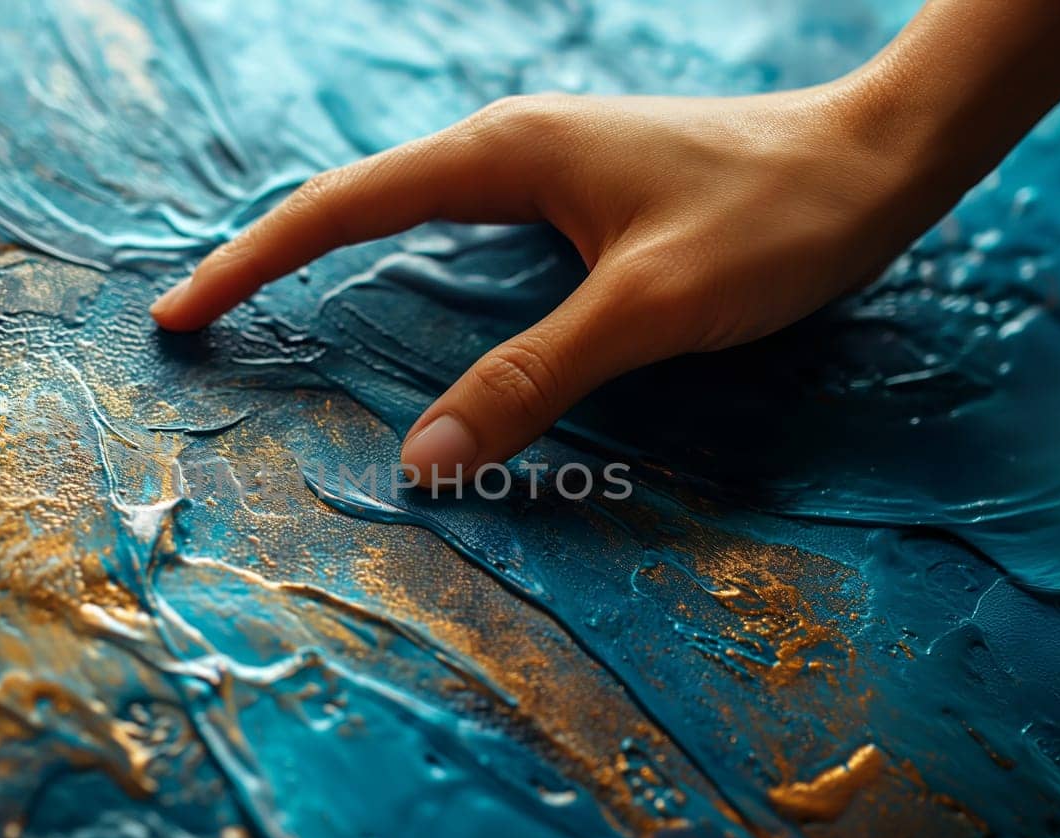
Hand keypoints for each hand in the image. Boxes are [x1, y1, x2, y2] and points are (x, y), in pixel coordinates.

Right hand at [152, 78, 969, 480]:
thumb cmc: (772, 221)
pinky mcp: (577, 202)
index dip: (252, 263)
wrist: (880, 163)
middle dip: (273, 266)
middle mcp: (509, 151)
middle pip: (358, 208)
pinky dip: (415, 288)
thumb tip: (418, 463)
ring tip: (274, 331)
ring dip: (340, 275)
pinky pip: (465, 244)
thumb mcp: (646, 308)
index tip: (179, 315)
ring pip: (411, 226)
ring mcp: (543, 173)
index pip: (340, 208)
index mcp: (504, 154)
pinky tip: (408, 327)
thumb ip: (528, 381)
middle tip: (203, 330)